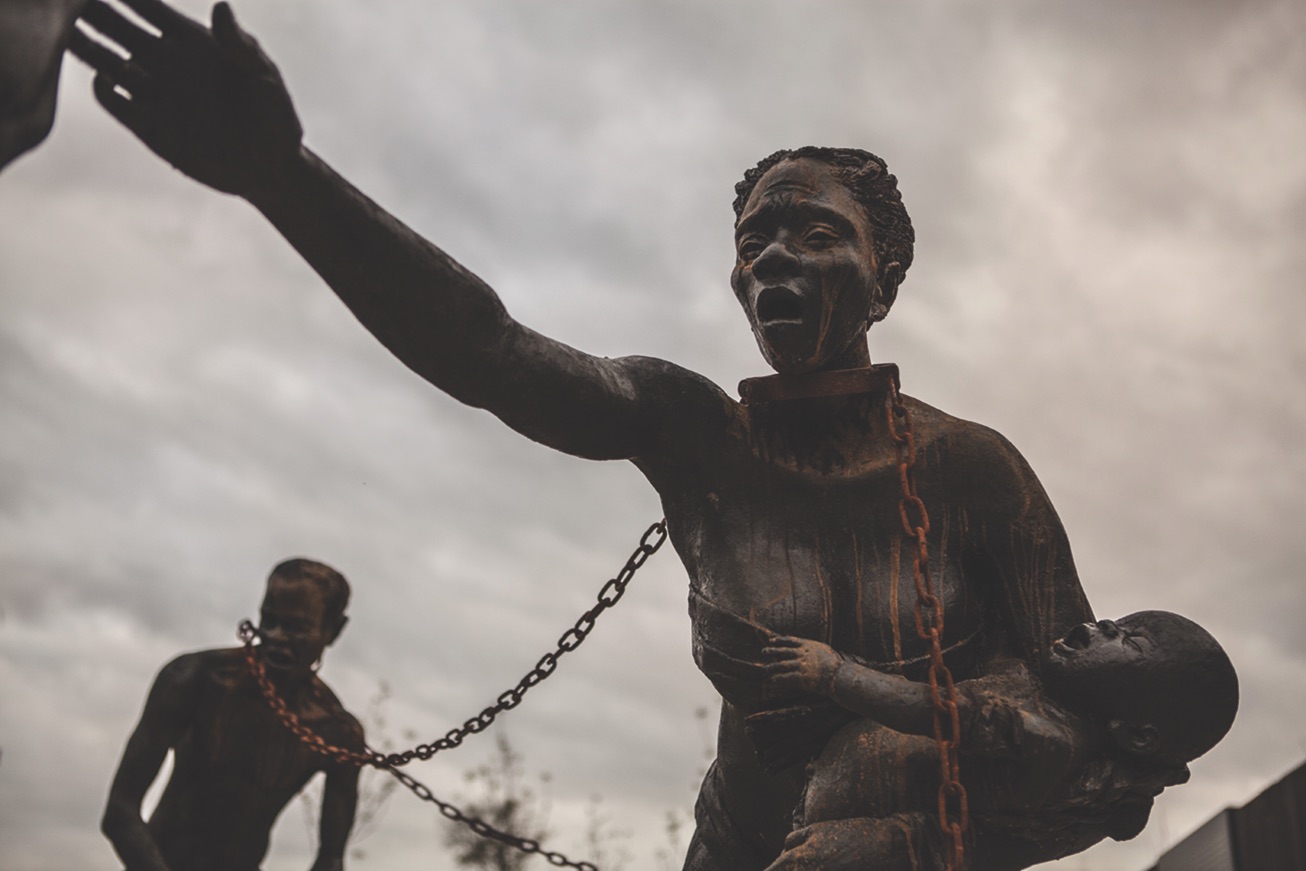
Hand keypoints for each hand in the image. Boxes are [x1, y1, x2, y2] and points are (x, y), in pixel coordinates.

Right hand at [68, 0, 301, 196]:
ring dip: (82, 43)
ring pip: (106, 60)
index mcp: (194, 43)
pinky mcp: (149, 126)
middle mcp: (167, 62)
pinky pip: (114, 101)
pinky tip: (103, 78)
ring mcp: (155, 92)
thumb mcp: (264, 79)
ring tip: (56, 28)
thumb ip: (240, 46)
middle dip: (89, 10)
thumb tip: (221, 7)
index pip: (147, 7)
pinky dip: (104, 88)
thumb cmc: (275, 119)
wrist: (269, 170)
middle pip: (117, 27)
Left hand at [761, 635, 841, 696]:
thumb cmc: (836, 663)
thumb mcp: (824, 650)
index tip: (772, 641)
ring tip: (764, 668)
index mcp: (808, 645)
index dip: (780, 640)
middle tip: (764, 651)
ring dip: (771, 666)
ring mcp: (800, 665)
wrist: (838, 674)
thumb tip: (809, 647)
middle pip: (782, 651)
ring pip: (781, 664)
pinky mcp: (800, 677)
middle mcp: (802, 653)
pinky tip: (772, 680)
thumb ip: (814, 648)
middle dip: (772, 651)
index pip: (790, 640)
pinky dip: (777, 679)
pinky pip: (785, 677)